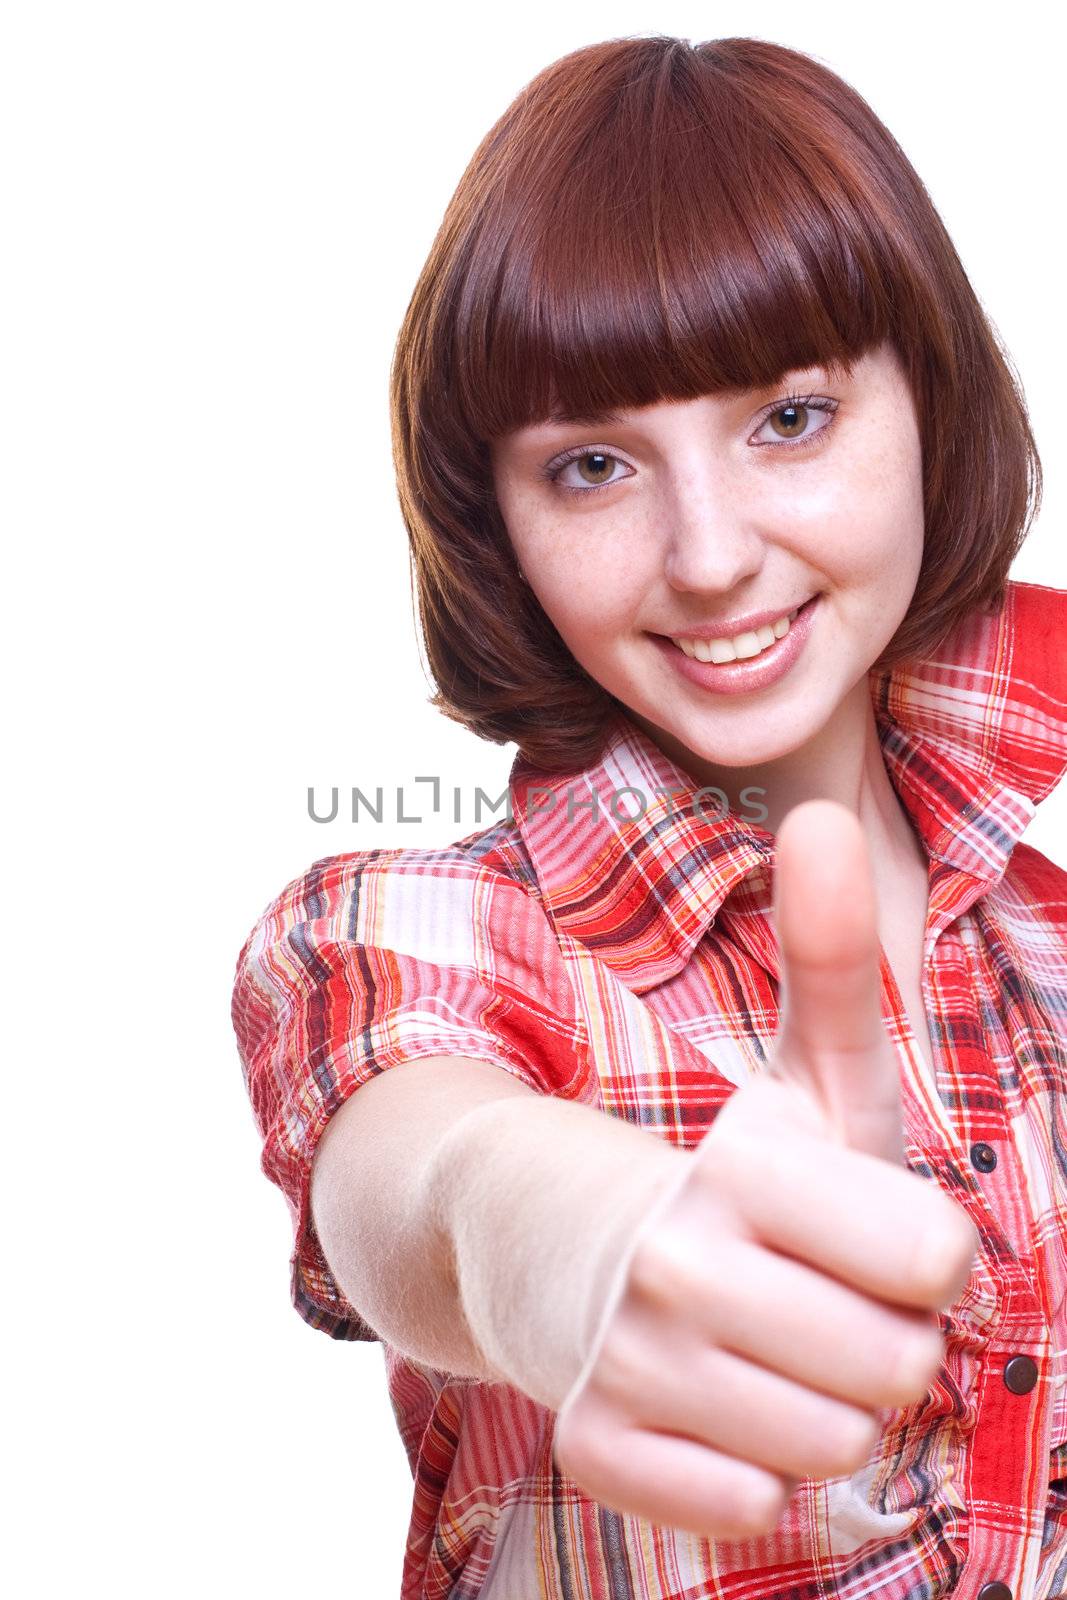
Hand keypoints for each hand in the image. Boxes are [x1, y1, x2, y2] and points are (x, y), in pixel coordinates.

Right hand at [552, 800, 978, 1540]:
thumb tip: (826, 814)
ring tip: (771, 1346)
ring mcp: (628, 1363)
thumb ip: (830, 957)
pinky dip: (754, 1467)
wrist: (544, 1235)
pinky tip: (720, 1403)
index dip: (920, 1251)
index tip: (866, 1229)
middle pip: (896, 1368)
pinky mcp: (595, 1445)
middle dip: (879, 1337)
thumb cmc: (717, 1165)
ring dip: (821, 1404)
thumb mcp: (790, 1070)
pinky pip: (750, 1507)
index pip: (934, 1257)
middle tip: (818, 1295)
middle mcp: (675, 1266)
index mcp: (740, 1164)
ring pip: (831, 1446)